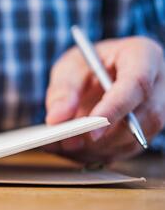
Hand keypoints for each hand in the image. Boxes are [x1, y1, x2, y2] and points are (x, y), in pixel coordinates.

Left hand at [45, 37, 164, 162]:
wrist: (98, 71)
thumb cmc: (86, 63)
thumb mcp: (70, 67)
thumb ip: (63, 90)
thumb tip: (55, 119)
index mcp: (142, 55)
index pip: (137, 84)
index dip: (115, 108)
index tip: (91, 128)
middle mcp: (158, 84)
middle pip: (140, 117)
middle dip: (102, 134)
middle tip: (68, 141)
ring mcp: (157, 109)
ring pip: (134, 139)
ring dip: (98, 148)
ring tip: (66, 144)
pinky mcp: (146, 131)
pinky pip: (126, 150)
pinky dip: (98, 154)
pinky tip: (75, 149)